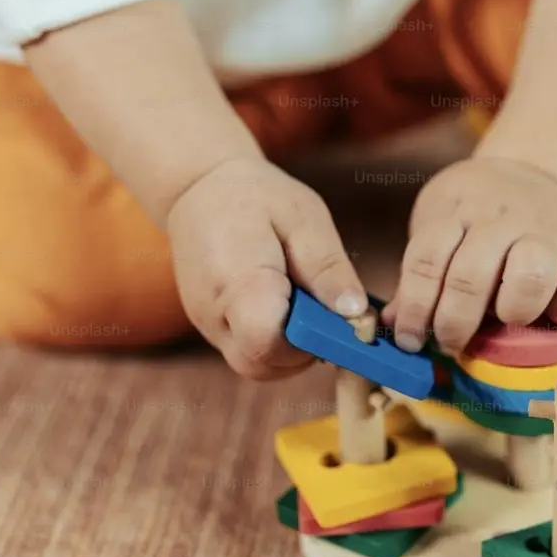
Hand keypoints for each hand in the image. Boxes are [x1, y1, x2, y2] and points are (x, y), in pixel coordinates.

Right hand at [166, 157, 367, 380]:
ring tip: (305, 302)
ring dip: (293, 349)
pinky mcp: (213, 330)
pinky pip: (249, 353)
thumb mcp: (303, 218)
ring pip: (257, 365)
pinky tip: (289, 306)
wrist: (199, 190)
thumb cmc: (255, 197)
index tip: (335, 316)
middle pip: (263, 365)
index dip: (310, 341)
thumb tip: (356, 315)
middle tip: (324, 308)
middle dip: (306, 350)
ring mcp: (209, 327)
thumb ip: (327, 268)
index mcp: (238, 282)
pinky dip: (277, 343)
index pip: (268, 344)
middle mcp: (215, 315)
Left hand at [386, 157, 556, 355]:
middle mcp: (503, 216)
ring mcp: (546, 232)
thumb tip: (393, 326)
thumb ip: (422, 274)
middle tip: (449, 342)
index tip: (409, 340)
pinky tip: (548, 321)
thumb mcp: (441, 223)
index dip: (415, 308)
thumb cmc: (476, 214)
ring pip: (531, 275)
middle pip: (471, 275)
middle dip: (454, 322)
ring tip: (502, 323)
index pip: (427, 260)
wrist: (537, 170)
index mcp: (459, 208)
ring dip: (511, 311)